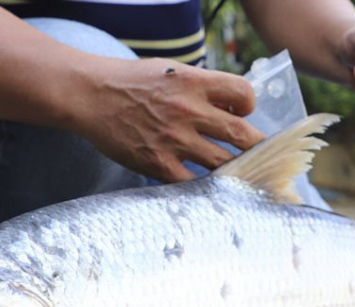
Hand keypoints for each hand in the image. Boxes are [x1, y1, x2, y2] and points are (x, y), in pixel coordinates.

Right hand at [74, 58, 265, 182]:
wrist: (90, 95)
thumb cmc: (132, 82)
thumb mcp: (171, 71)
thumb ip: (202, 87)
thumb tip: (233, 109)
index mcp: (194, 82)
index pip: (244, 95)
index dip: (249, 107)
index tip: (243, 115)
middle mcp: (187, 110)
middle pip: (240, 134)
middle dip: (257, 147)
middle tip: (263, 157)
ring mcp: (173, 139)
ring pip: (221, 163)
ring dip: (235, 171)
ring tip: (241, 176)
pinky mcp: (157, 162)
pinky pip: (192, 182)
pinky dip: (203, 186)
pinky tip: (207, 186)